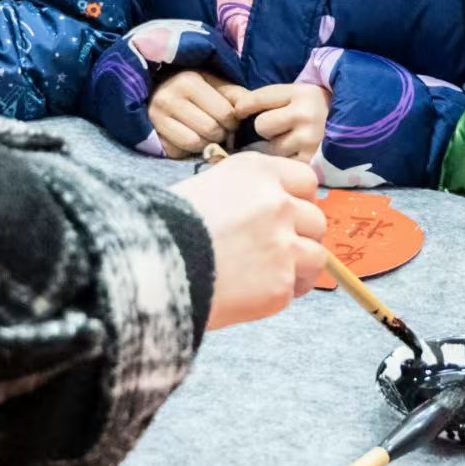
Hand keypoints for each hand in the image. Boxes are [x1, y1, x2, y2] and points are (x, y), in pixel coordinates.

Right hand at [149, 69, 242, 159]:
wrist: (155, 90)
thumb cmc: (191, 87)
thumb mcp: (213, 82)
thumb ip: (234, 94)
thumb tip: (250, 109)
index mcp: (188, 81)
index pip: (225, 113)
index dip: (233, 121)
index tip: (231, 120)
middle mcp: (169, 98)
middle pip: (211, 130)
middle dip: (222, 134)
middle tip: (221, 130)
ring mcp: (157, 118)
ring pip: (195, 144)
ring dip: (207, 144)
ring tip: (208, 136)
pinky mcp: (152, 136)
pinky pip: (179, 153)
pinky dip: (189, 150)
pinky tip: (191, 139)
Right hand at [171, 153, 326, 328]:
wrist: (149, 269)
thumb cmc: (164, 227)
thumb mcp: (205, 188)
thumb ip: (244, 195)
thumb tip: (266, 211)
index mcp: (257, 171)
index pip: (305, 180)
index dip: (297, 200)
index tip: (287, 215)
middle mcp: (276, 202)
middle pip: (315, 219)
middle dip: (300, 236)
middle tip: (274, 251)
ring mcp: (283, 244)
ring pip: (315, 255)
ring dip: (298, 266)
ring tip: (267, 276)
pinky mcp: (280, 283)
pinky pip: (296, 288)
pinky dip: (280, 293)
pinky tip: (253, 294)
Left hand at [241, 83, 330, 163]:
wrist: (366, 128)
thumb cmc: (326, 111)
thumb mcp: (305, 94)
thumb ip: (278, 98)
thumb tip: (238, 106)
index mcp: (303, 92)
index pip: (259, 98)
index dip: (244, 106)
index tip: (240, 110)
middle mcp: (306, 114)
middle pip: (262, 125)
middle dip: (269, 129)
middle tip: (284, 128)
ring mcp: (310, 140)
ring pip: (272, 148)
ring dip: (279, 148)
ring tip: (297, 143)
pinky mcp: (313, 163)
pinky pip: (284, 165)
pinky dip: (289, 163)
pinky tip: (301, 156)